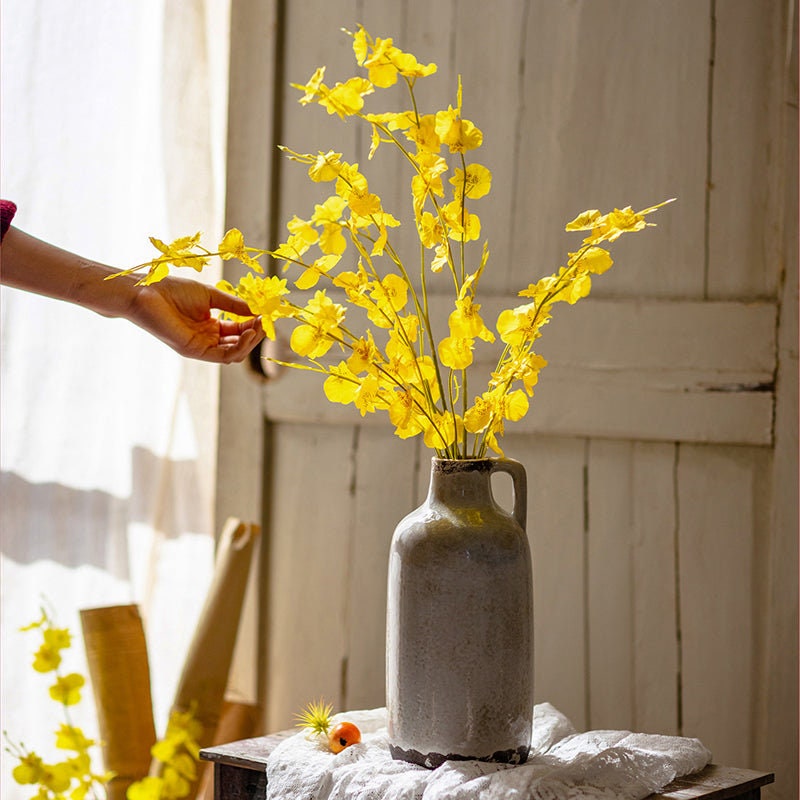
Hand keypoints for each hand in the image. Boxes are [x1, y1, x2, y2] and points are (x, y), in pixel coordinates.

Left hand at [129, 275, 264, 363]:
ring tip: (259, 327)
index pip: (239, 330)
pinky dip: (239, 347)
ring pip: (234, 353)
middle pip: (240, 344)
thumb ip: (233, 305)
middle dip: (256, 334)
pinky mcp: (194, 351)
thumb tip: (258, 310)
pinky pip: (223, 356)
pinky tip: (247, 333)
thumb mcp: (210, 295)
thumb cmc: (173, 290)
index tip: (268, 314)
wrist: (147, 292)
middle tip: (266, 321)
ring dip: (250, 342)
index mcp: (211, 326)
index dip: (255, 323)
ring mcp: (201, 346)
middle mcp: (208, 339)